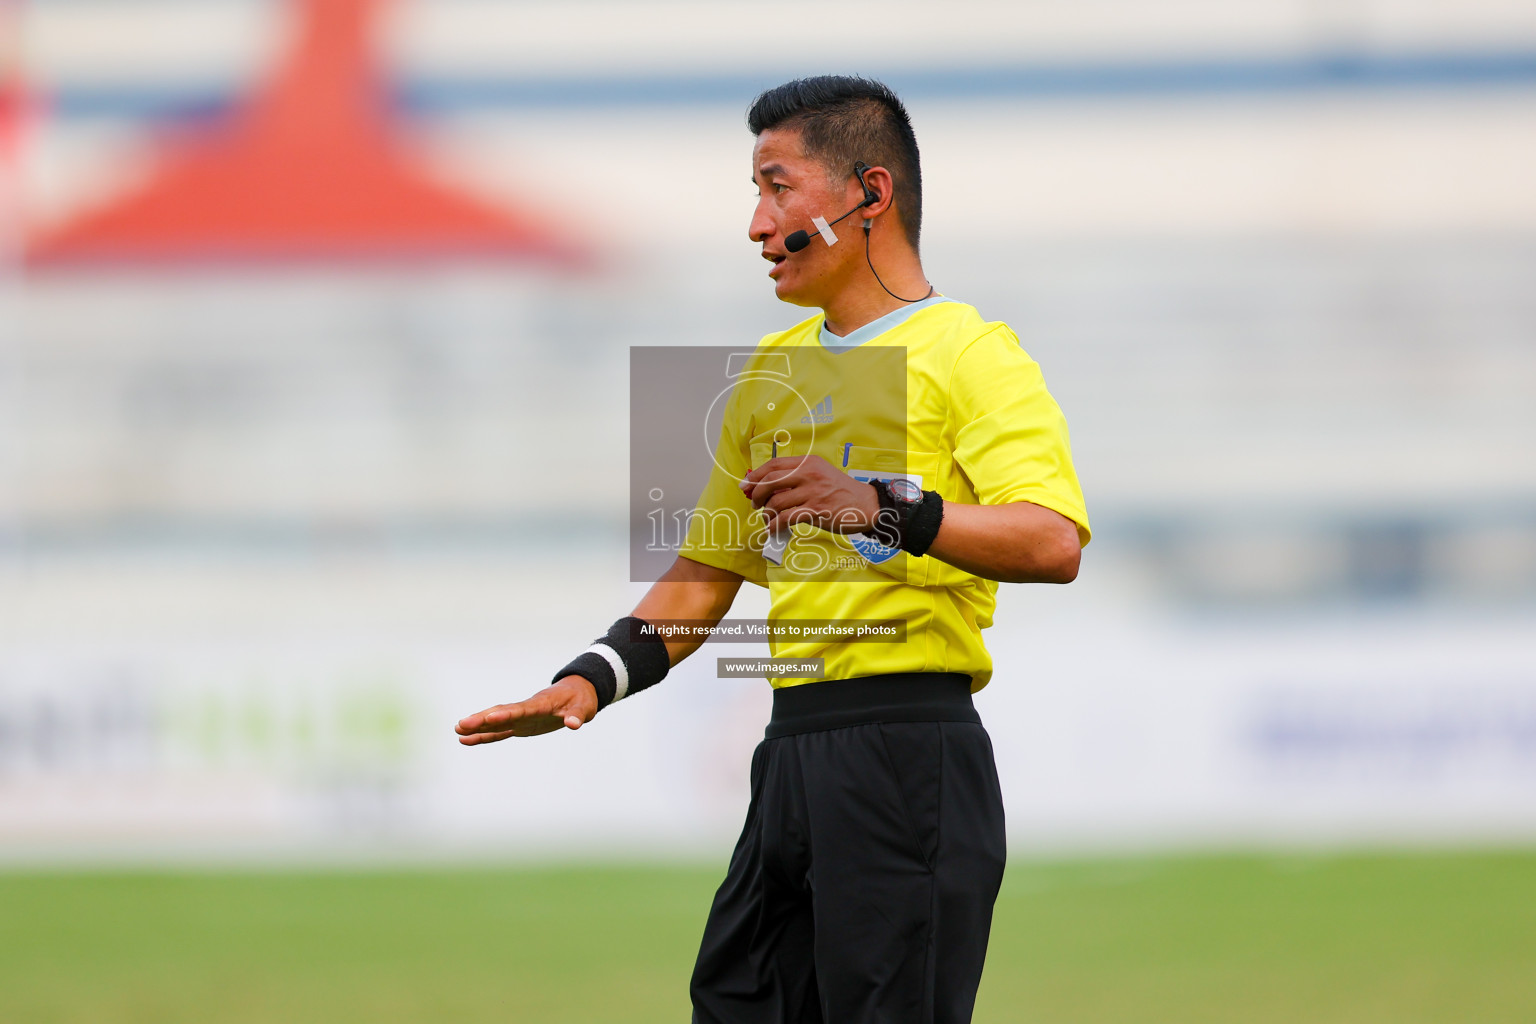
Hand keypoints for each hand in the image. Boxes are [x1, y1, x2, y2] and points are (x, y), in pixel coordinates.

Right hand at [455, 676, 599, 744]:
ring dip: (478, 727)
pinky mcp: (521, 725)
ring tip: (457, 731)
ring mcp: (522, 717)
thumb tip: (574, 724)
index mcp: (541, 704)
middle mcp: (527, 709)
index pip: (521, 710)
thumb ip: (577, 715)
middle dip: (482, 720)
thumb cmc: (581, 700)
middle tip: (460, 725)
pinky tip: (466, 740)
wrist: (577, 692)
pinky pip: (500, 732)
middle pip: (501, 714)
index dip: (506, 714)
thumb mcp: (584, 708)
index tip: (489, 717)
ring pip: (496, 722)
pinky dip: (484, 736)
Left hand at [739, 455, 880, 533]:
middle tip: (754, 503)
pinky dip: (774, 525)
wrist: (867, 505)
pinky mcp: (815, 511)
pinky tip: (773, 528)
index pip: (773, 464)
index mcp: (808, 462)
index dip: (755, 475)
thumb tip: (769, 487)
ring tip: (768, 518)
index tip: (746, 485)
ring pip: (775, 502)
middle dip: (756, 494)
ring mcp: (812, 492)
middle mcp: (809, 474)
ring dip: (766, 513)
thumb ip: (798, 477)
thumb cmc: (841, 491)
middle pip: (769, 481)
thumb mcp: (821, 474)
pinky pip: (785, 518)